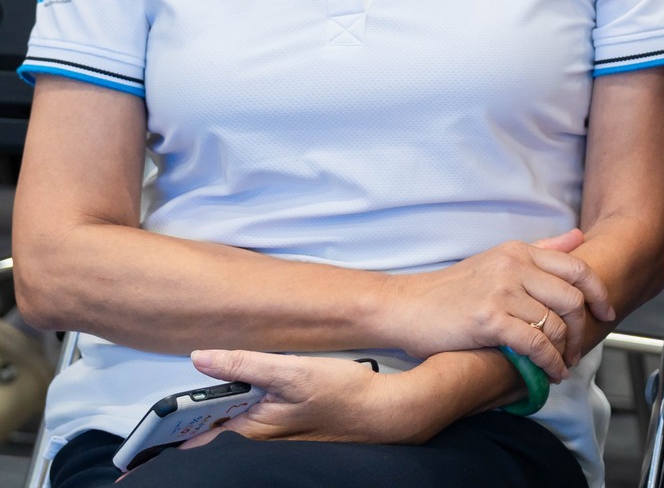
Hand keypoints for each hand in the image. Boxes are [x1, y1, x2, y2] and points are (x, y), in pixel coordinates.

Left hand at [182, 350, 426, 447]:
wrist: (385, 410)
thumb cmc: (345, 394)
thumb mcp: (293, 373)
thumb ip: (246, 365)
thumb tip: (201, 357)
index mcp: (251, 429)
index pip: (197, 433)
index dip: (171, 427)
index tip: (147, 428)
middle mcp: (257, 436)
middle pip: (210, 427)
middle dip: (188, 417)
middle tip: (168, 405)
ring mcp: (272, 432)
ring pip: (230, 420)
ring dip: (214, 407)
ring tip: (197, 393)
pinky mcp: (286, 424)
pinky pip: (249, 417)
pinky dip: (237, 405)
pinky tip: (240, 388)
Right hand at [382, 229, 612, 379]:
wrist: (405, 306)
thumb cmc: (451, 289)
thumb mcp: (497, 259)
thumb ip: (540, 250)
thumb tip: (578, 238)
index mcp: (520, 251)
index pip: (577, 269)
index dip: (599, 293)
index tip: (606, 312)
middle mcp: (515, 267)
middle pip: (573, 298)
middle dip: (582, 328)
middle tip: (579, 348)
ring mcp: (502, 292)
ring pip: (555, 323)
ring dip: (565, 351)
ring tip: (563, 365)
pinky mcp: (489, 319)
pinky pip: (534, 343)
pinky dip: (549, 362)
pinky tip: (549, 373)